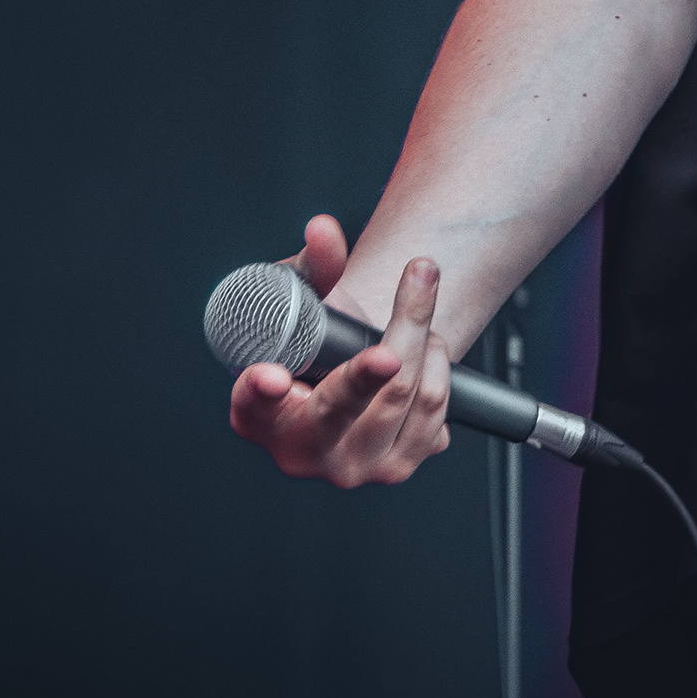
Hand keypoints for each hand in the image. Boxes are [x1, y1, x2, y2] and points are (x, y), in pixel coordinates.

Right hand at [226, 216, 455, 485]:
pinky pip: (437, 412)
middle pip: (342, 406)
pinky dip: (440, 366)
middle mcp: (302, 452)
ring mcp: (354, 467)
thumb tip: (324, 229)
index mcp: (258, 416)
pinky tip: (427, 349)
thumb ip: (315, 264)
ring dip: (422, 341)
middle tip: (388, 351)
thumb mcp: (305, 302)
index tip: (271, 377)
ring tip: (415, 310)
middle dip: (368, 374)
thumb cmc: (316, 341)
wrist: (356, 379)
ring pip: (403, 399)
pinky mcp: (400, 469)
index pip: (256, 404)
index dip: (260, 390)